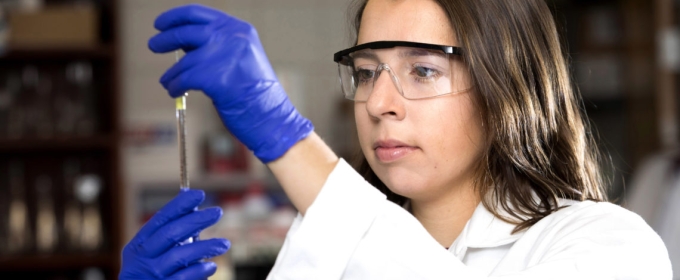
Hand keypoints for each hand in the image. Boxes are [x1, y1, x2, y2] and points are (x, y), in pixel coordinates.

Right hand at [119, 189, 228, 278]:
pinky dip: (199, 270)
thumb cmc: (148, 273)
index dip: (179, 205)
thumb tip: (193, 208)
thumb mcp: (151, 253)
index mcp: (139, 244)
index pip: (160, 219)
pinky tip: (211, 266)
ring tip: (224, 244)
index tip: (199, 194)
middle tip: (217, 212)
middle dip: (195, 220)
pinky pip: (184, 278)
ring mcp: (152, 275)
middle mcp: (143, 258)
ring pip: (179, 256)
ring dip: (205, 247)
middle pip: (170, 234)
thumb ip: (170, 235)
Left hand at [148, 4, 313, 162]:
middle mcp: (232, 38)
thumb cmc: (257, 94)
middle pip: (187, 32)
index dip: (176, 17)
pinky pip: (183, 79)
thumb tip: (182, 42)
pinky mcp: (214, 78)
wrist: (273, 119)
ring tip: (167, 81)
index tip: (161, 24)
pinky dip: (175, 85)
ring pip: (184, 61)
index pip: (199, 14)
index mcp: (240, 30)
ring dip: (172, 73)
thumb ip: (216, 46)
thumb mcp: (241, 58)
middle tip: (154, 44)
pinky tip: (174, 90)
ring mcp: (223, 57)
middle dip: (166, 38)